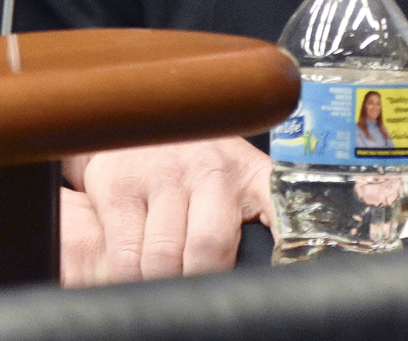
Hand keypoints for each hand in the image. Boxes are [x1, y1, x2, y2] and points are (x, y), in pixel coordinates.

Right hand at [58, 137, 271, 286]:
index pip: (280, 211)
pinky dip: (129, 278)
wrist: (138, 120)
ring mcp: (162, 176)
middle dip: (200, 282)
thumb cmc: (195, 167)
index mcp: (250, 175)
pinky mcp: (120, 188)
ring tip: (165, 277)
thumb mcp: (237, 179)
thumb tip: (275, 273)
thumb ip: (263, 217)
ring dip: (161, 282)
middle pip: (209, 251)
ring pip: (163, 262)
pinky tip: (137, 270)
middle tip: (196, 287)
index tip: (282, 279)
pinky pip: (126, 259)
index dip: (287, 246)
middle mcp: (210, 170)